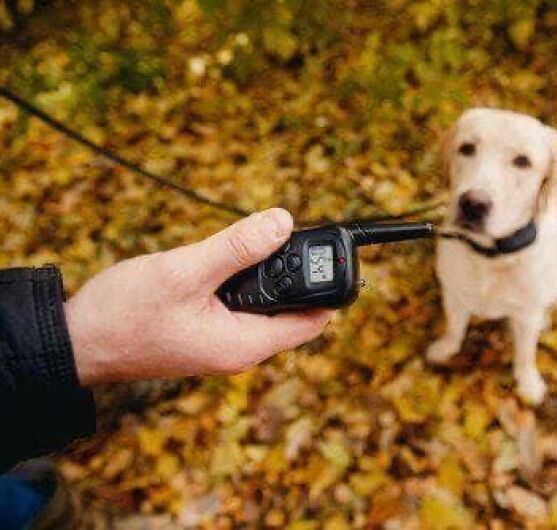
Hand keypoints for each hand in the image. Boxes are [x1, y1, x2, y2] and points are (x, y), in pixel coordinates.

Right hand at [65, 208, 330, 384]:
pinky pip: (239, 304)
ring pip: (264, 304)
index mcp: (245, 344)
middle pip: (293, 310)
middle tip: (271, 237)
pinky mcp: (206, 333)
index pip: (314, 320)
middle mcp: (240, 350)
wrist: (76, 341)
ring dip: (261, 273)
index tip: (323, 250)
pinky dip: (238, 280)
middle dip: (289, 272)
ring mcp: (222, 343)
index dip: (326, 286)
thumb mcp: (185, 272)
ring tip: (239, 246)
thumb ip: (237, 247)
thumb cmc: (124, 314)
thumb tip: (283, 221)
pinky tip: (216, 262)